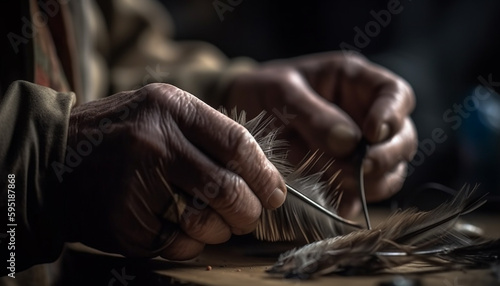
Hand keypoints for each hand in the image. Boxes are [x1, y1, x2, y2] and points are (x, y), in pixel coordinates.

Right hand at [60, 83, 285, 259]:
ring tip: (215, 223)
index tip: (275, 194)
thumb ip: (207, 133)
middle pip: (228, 189)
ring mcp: (136, 184)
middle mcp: (154, 143)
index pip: (237, 144)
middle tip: (249, 216)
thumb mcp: (160, 111)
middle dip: (249, 211)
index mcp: (170, 108)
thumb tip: (262, 175)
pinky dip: (191, 244)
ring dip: (221, 230)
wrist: (51, 159)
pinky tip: (180, 230)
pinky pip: (179, 245)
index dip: (265, 174)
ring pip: (207, 222)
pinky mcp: (125, 222)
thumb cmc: (119, 135)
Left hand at [225, 52, 416, 217]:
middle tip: (361, 166)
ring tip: (343, 182)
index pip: (396, 94)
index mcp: (356, 82)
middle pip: (402, 138)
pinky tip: (339, 206)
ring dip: (374, 181)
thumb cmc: (264, 90)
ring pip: (390, 169)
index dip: (393, 115)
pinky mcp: (344, 172)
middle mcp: (365, 114)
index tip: (373, 134)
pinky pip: (363, 191)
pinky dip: (355, 200)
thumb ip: (313, 114)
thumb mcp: (282, 92)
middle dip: (386, 156)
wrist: (243, 111)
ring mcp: (358, 146)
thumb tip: (350, 143)